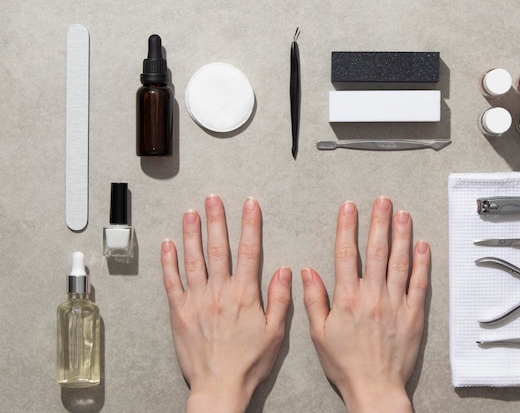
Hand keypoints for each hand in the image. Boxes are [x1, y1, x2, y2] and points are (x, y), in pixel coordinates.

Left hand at [161, 195, 291, 412]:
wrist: (219, 387)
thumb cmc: (249, 362)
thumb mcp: (275, 333)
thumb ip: (280, 299)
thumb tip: (285, 270)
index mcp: (244, 295)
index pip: (250, 251)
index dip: (250, 224)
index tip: (250, 204)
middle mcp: (219, 292)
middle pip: (219, 248)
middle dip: (217, 220)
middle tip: (213, 199)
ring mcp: (197, 300)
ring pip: (193, 259)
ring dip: (192, 233)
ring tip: (191, 212)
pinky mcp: (179, 312)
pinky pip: (171, 281)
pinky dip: (169, 261)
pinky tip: (168, 244)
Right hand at [301, 197, 429, 412]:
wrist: (374, 388)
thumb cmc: (345, 364)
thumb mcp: (319, 334)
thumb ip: (314, 300)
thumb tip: (307, 271)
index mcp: (347, 299)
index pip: (346, 254)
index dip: (347, 227)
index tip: (349, 208)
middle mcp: (372, 296)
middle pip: (376, 251)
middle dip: (379, 222)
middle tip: (382, 201)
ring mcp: (395, 304)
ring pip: (399, 262)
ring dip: (401, 235)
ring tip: (402, 214)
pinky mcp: (413, 314)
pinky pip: (419, 283)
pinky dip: (422, 263)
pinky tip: (422, 245)